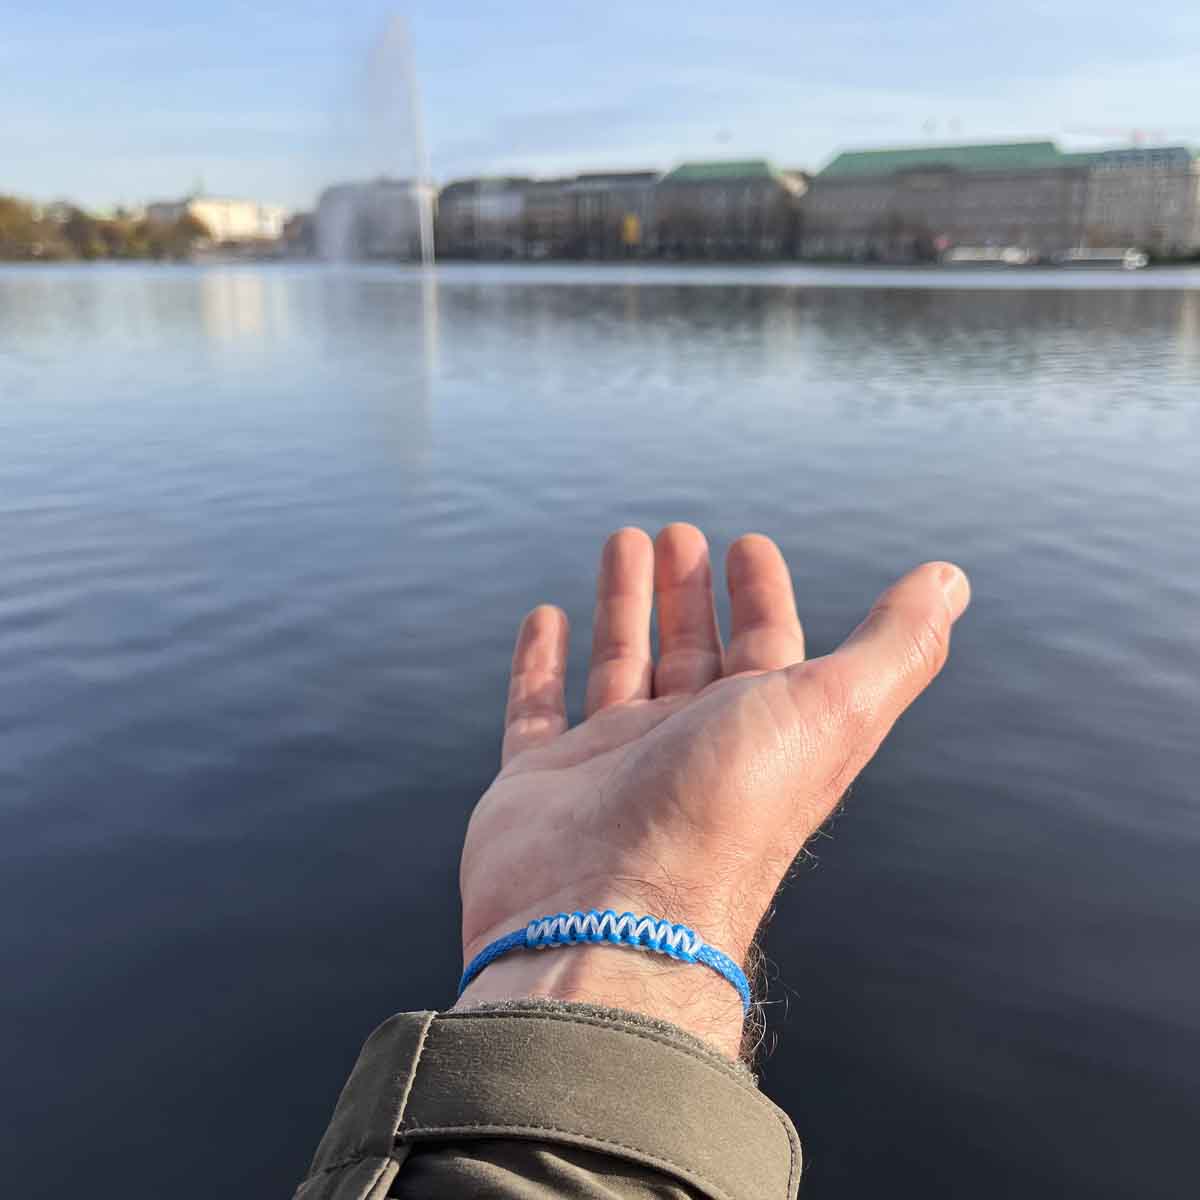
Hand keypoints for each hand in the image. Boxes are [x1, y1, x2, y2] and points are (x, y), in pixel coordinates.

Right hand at [455, 524, 969, 1057]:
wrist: (612, 920)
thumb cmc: (726, 811)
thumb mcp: (831, 709)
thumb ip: (894, 643)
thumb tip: (952, 578)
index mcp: (758, 733)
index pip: (767, 647)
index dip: (764, 594)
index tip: (749, 543)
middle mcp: (688, 748)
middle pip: (691, 652)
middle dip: (689, 589)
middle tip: (679, 531)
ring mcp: (611, 766)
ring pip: (619, 668)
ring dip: (623, 606)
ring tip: (624, 540)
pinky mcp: (539, 783)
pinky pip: (537, 708)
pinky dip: (539, 662)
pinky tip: (544, 616)